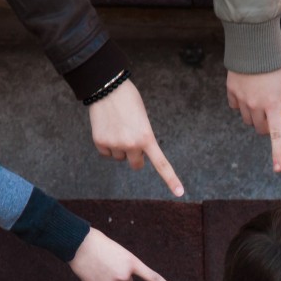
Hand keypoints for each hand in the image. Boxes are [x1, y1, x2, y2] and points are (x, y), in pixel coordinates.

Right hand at [69, 227, 181, 280]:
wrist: (78, 243)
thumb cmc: (99, 243)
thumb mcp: (118, 252)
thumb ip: (124, 267)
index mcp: (132, 263)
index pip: (154, 278)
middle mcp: (124, 275)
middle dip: (120, 275)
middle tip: (108, 262)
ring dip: (106, 276)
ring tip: (97, 263)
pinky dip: (94, 279)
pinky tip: (89, 269)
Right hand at [89, 80, 183, 196]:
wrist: (107, 87)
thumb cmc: (128, 100)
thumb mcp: (143, 119)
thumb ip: (143, 137)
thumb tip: (135, 153)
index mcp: (147, 137)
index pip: (161, 164)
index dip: (171, 179)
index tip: (179, 192)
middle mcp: (131, 144)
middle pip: (136, 165)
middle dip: (135, 157)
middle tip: (131, 141)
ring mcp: (115, 145)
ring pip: (119, 158)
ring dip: (119, 148)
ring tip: (117, 127)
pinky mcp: (100, 143)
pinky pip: (106, 153)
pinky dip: (106, 144)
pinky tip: (106, 128)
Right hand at [226, 66, 280, 172]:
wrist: (251, 43)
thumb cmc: (274, 62)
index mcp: (272, 104)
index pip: (276, 134)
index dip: (278, 153)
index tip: (278, 169)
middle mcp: (256, 105)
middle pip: (261, 129)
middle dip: (268, 126)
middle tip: (275, 111)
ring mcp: (242, 100)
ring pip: (248, 120)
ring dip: (256, 116)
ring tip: (261, 99)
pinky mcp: (231, 92)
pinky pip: (236, 108)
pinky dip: (242, 105)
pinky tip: (248, 92)